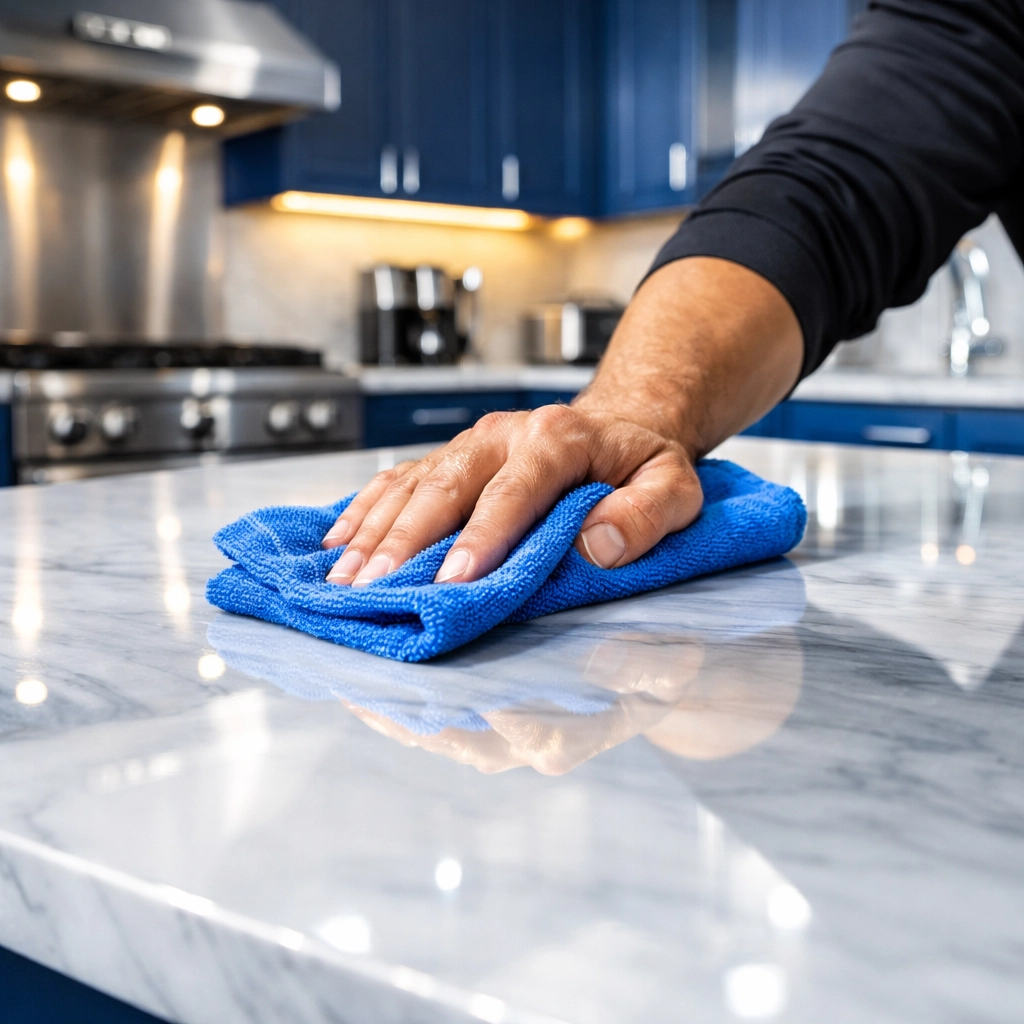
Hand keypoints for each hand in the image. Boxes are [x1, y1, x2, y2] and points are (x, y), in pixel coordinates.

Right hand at [322, 403, 702, 585]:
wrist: (618, 424)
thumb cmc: (641, 463)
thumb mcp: (674, 487)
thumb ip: (647, 514)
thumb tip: (598, 545)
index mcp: (557, 439)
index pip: (513, 491)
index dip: (482, 536)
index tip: (455, 578)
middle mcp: (503, 435)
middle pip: (445, 485)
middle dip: (406, 539)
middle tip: (376, 586)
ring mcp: (469, 444)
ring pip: (411, 483)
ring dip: (374, 530)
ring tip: (343, 576)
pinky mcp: (449, 456)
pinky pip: (398, 478)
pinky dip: (364, 510)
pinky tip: (339, 542)